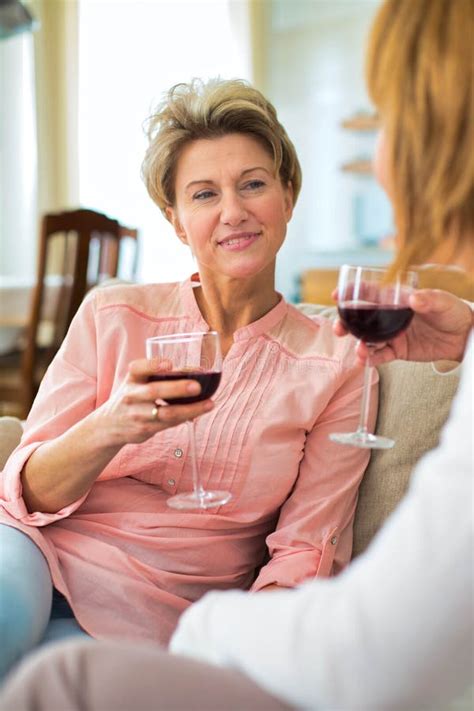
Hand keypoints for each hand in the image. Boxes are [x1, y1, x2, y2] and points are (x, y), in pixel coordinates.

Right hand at [95, 358, 213, 446]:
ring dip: (190, 409)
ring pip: (166, 413)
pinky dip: (186, 417)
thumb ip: (161, 374)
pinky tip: (199, 412)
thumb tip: (199, 370)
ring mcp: (137, 415)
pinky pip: (169, 424)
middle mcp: (132, 396)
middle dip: (177, 389)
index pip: (138, 368)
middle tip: (197, 387)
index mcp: (131, 379)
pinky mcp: (145, 430)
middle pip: (154, 391)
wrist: (109, 425)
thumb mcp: (137, 381)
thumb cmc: (133, 396)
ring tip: (209, 404)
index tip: (169, 364)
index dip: (153, 365)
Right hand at [333, 289, 472, 366]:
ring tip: (358, 350)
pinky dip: (370, 359)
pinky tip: (364, 360)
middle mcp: (389, 316)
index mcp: (395, 299)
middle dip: (346, 323)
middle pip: (361, 319)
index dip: (351, 293)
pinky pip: (380, 355)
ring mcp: (391, 334)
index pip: (369, 293)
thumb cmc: (452, 311)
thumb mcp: (442, 302)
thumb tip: (414, 299)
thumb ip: (428, 299)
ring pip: (367, 339)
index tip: (337, 295)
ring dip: (357, 344)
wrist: (463, 336)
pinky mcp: (398, 350)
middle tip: (339, 329)